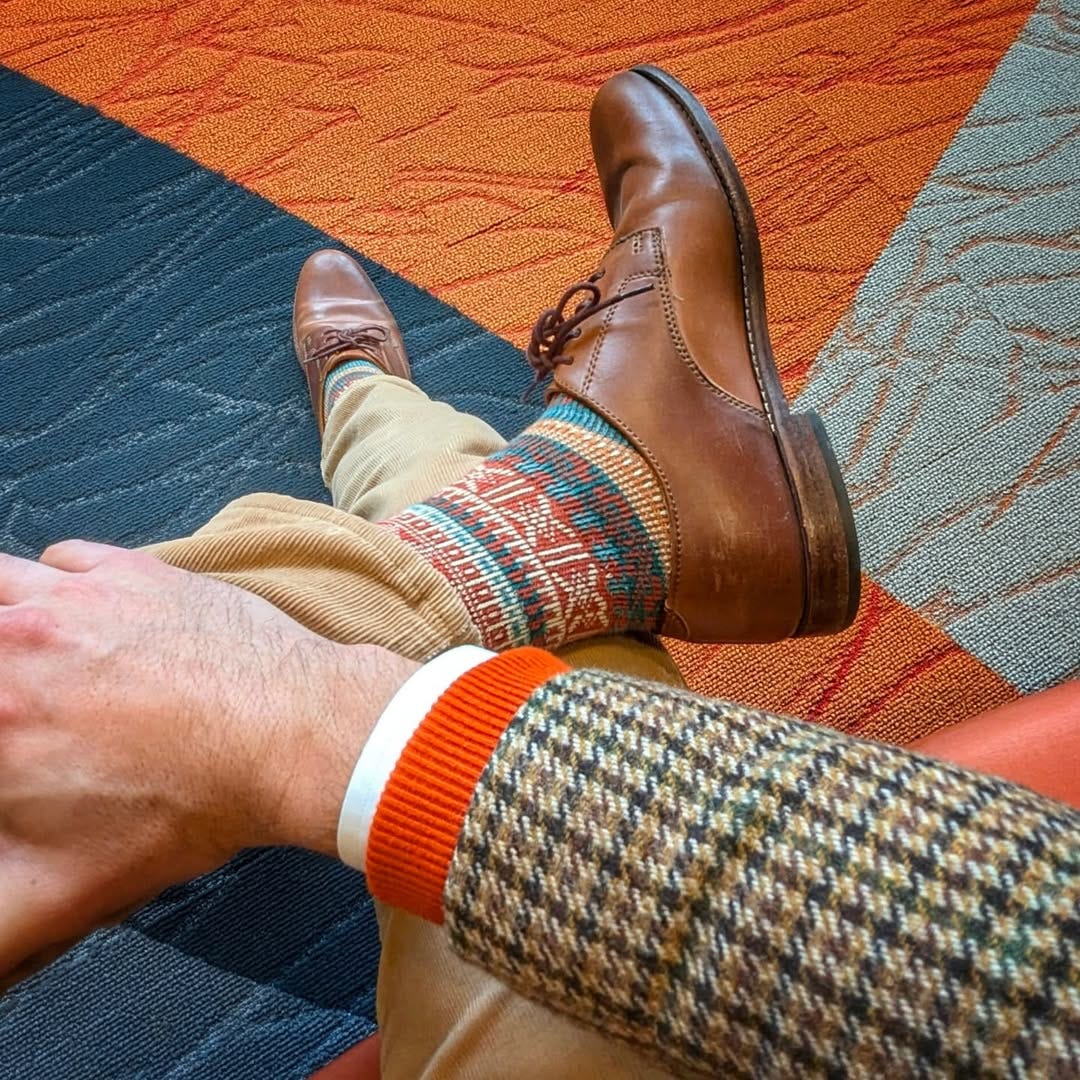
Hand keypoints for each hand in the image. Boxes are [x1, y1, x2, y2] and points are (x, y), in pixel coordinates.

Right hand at [0, 541, 415, 985]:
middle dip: (6, 689)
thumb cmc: (194, 806)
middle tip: (28, 710)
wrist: (291, 733)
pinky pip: (62, 559)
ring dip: (6, 620)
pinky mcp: (127, 571)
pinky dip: (59, 582)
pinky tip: (80, 616)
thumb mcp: (67, 894)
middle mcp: (14, 648)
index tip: (15, 744)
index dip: (3, 740)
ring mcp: (71, 600)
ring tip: (34, 656)